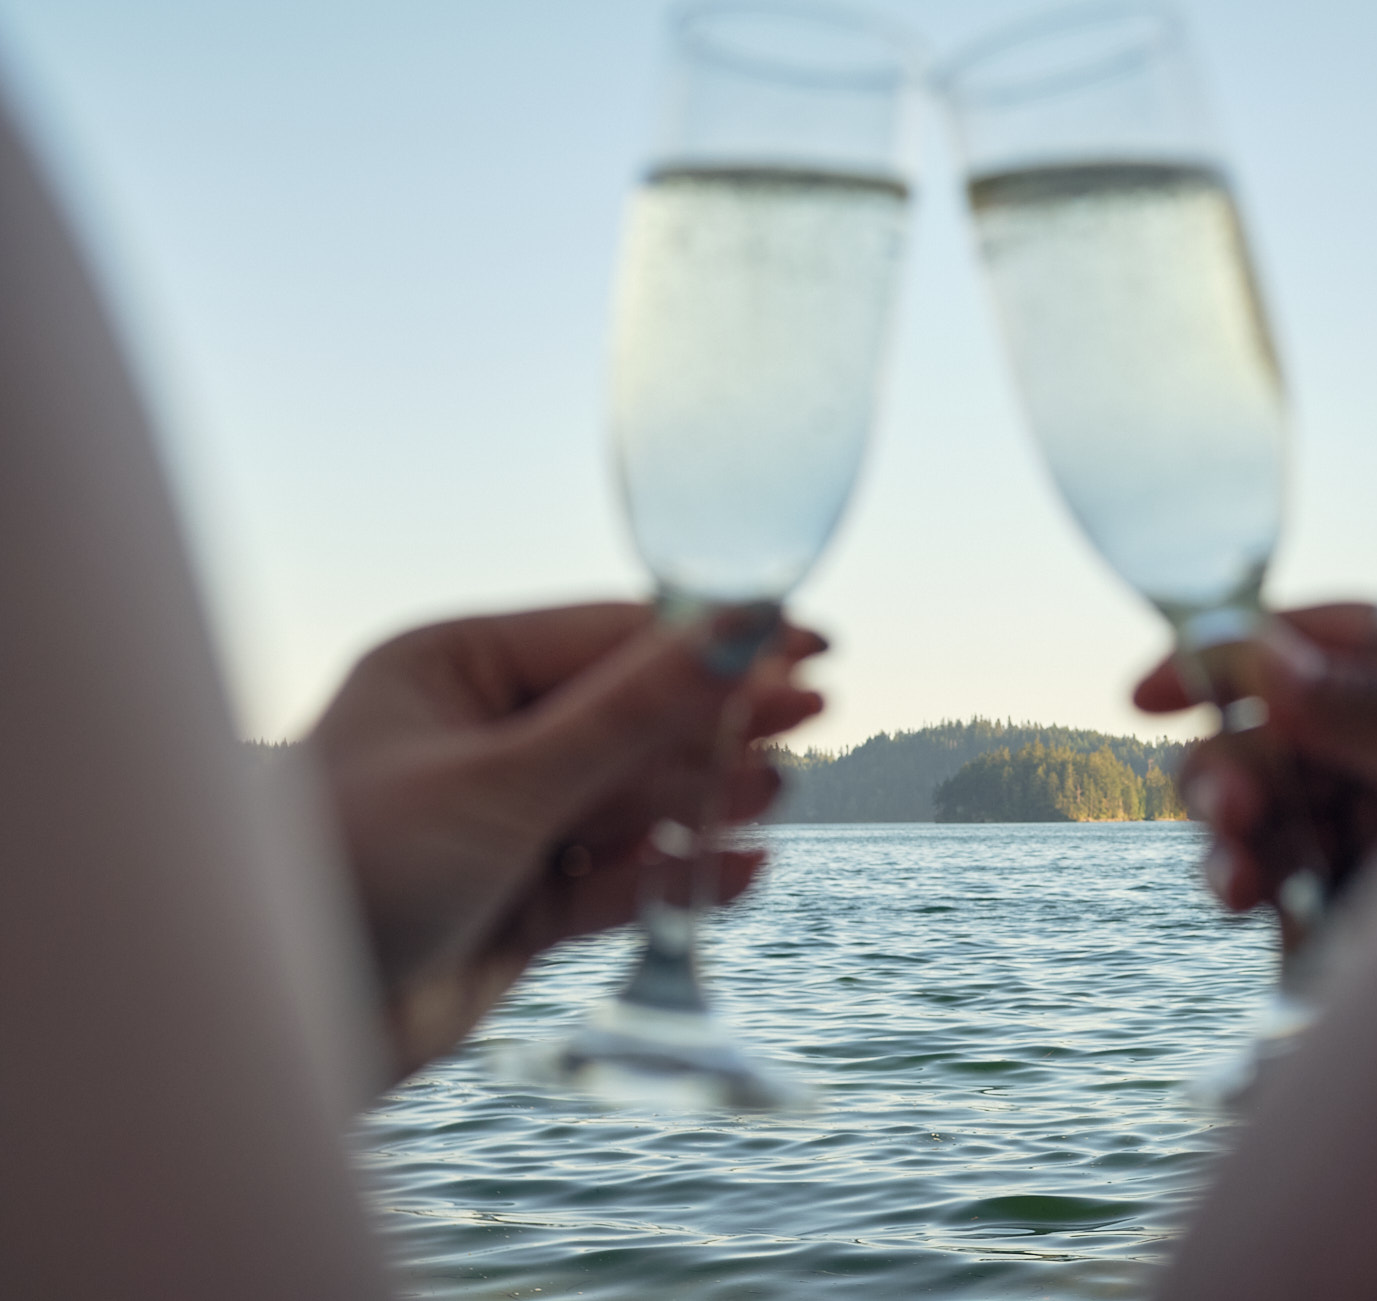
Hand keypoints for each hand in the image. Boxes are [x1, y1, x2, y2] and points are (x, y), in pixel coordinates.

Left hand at [307, 602, 825, 1085]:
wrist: (281, 1028)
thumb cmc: (354, 870)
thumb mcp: (505, 779)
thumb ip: (632, 713)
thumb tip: (740, 628)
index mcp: (454, 666)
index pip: (610, 637)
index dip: (711, 640)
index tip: (804, 640)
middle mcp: (482, 733)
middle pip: (632, 717)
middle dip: (717, 722)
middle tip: (815, 713)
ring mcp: (505, 819)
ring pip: (632, 799)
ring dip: (705, 798)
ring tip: (777, 793)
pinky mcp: (522, 901)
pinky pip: (620, 876)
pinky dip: (677, 874)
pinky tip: (742, 867)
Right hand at [1134, 603, 1376, 913]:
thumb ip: (1374, 705)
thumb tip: (1263, 660)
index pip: (1303, 637)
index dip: (1217, 655)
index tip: (1144, 694)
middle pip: (1266, 735)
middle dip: (1226, 769)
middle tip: (1233, 816)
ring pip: (1272, 820)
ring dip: (1232, 844)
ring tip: (1236, 884)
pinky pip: (1302, 895)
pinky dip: (1268, 906)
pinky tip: (1259, 921)